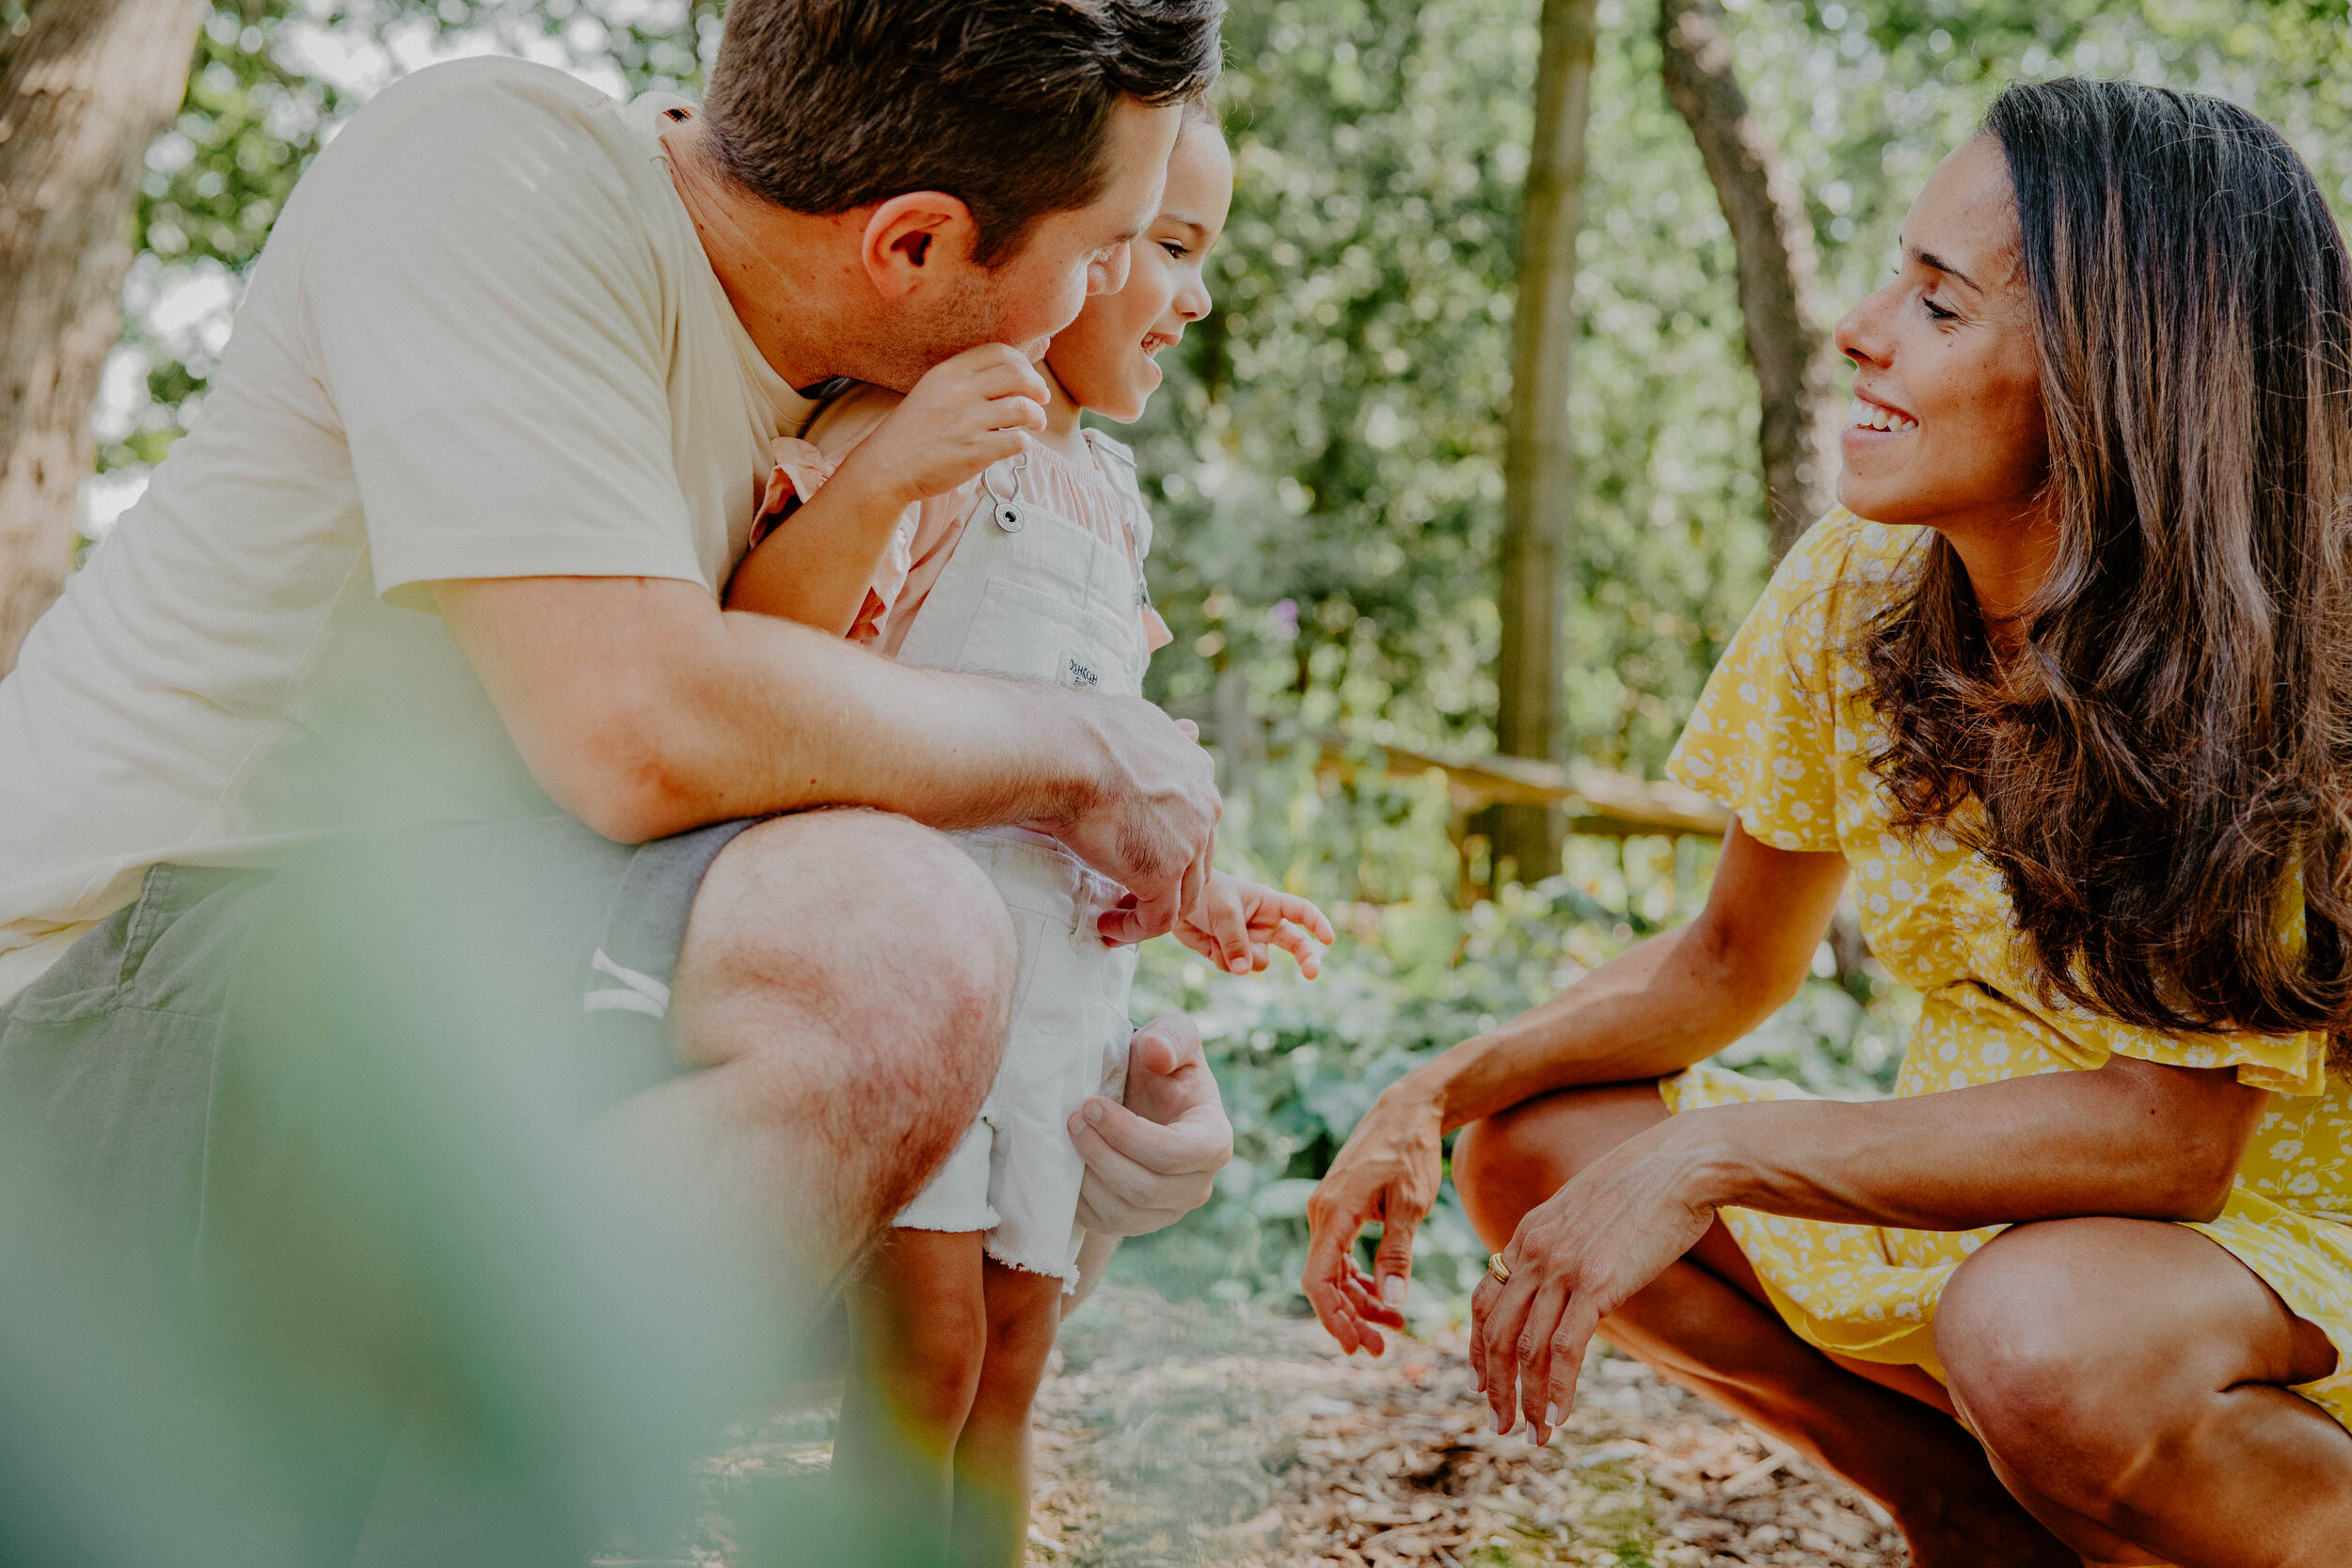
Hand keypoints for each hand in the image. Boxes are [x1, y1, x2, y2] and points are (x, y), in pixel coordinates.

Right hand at [830, 343, 1049, 508]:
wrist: (885, 468)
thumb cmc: (911, 433)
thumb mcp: (931, 392)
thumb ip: (963, 382)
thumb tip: (1008, 377)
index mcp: (948, 373)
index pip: (1000, 352)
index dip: (1022, 363)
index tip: (1028, 378)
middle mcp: (959, 392)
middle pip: (1019, 376)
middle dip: (1038, 387)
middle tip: (1041, 400)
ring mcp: (967, 422)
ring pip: (1024, 408)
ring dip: (1037, 417)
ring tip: (1036, 424)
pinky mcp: (974, 451)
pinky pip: (1017, 440)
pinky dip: (1025, 442)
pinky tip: (1019, 444)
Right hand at [1041, 704, 1217, 942]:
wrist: (1063, 752)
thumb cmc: (1080, 735)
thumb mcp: (1139, 722)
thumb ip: (1167, 735)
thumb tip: (1189, 728)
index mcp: (1196, 770)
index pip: (1195, 819)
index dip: (1169, 842)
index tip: (1136, 852)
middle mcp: (1204, 805)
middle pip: (1196, 859)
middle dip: (1165, 878)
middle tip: (1126, 890)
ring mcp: (1190, 843)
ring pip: (1182, 894)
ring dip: (1150, 908)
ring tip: (1115, 914)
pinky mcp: (1164, 875)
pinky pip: (1158, 919)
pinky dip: (1133, 929)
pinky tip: (1106, 926)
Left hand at [1069, 1013, 1232, 1235]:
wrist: (1141, 1099)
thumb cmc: (1158, 1067)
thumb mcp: (1170, 1036)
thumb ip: (1171, 1036)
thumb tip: (1158, 1053)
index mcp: (1214, 1140)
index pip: (1175, 1153)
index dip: (1129, 1133)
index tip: (1092, 1104)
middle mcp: (1198, 1184)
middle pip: (1145, 1187)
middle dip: (1101, 1153)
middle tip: (1072, 1119)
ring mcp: (1169, 1210)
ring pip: (1122, 1210)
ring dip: (1086, 1176)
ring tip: (1068, 1137)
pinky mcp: (1138, 1224)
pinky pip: (1105, 1223)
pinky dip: (1079, 1198)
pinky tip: (1068, 1164)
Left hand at [1168, 872, 1333, 976]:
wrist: (1175, 903)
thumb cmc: (1205, 893)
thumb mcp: (1224, 910)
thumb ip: (1237, 939)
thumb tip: (1244, 971)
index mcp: (1269, 904)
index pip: (1302, 912)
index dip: (1318, 924)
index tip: (1328, 939)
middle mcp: (1264, 925)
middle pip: (1295, 944)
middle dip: (1307, 959)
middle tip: (1312, 974)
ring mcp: (1249, 943)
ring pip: (1259, 963)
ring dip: (1242, 956)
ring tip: (1219, 936)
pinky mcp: (1231, 956)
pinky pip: (1235, 968)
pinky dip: (1222, 959)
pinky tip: (1209, 943)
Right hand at [1301, 1080, 1443, 1354]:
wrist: (1407, 1112)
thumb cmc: (1410, 1153)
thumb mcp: (1410, 1205)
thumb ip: (1398, 1254)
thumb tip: (1393, 1302)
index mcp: (1333, 1213)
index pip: (1318, 1280)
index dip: (1334, 1318)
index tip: (1356, 1346)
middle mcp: (1322, 1214)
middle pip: (1324, 1282)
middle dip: (1350, 1318)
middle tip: (1380, 1348)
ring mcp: (1329, 1212)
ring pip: (1333, 1272)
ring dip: (1358, 1302)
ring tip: (1394, 1325)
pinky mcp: (1340, 1211)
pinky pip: (1341, 1256)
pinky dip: (1360, 1280)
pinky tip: (1386, 1297)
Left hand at [1469, 1116, 1718, 1443]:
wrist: (1684, 1163)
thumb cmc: (1647, 1185)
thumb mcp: (1587, 1209)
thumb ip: (1566, 1241)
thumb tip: (1569, 1273)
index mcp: (1528, 1233)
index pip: (1485, 1300)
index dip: (1478, 1348)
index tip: (1481, 1383)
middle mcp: (1533, 1251)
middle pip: (1496, 1333)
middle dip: (1495, 1386)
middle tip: (1500, 1424)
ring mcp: (1561, 1268)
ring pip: (1525, 1349)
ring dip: (1527, 1400)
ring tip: (1533, 1435)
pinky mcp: (1595, 1284)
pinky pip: (1565, 1350)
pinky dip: (1557, 1390)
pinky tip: (1560, 1417)